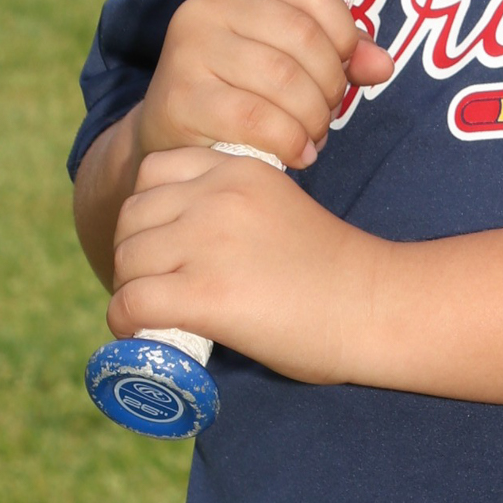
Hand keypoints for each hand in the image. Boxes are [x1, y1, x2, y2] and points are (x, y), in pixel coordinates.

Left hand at [106, 148, 377, 382]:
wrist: (375, 306)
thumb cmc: (335, 268)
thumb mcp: (280, 207)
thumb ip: (232, 208)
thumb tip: (179, 244)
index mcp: (238, 169)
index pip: (154, 170)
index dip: (150, 211)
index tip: (166, 244)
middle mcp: (217, 196)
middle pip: (131, 216)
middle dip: (134, 253)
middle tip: (156, 284)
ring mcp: (208, 242)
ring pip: (126, 260)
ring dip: (132, 289)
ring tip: (154, 312)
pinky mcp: (204, 294)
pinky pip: (131, 303)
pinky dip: (127, 323)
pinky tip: (145, 333)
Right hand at [136, 0, 392, 171]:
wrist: (170, 133)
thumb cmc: (241, 87)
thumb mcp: (289, 55)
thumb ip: (341, 52)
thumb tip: (384, 65)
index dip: (345, 33)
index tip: (346, 67)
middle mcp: (208, 5)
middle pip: (304, 37)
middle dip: (331, 84)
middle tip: (328, 113)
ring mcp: (189, 49)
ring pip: (284, 79)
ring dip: (314, 117)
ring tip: (313, 135)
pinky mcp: (180, 97)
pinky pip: (256, 118)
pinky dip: (290, 141)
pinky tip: (299, 154)